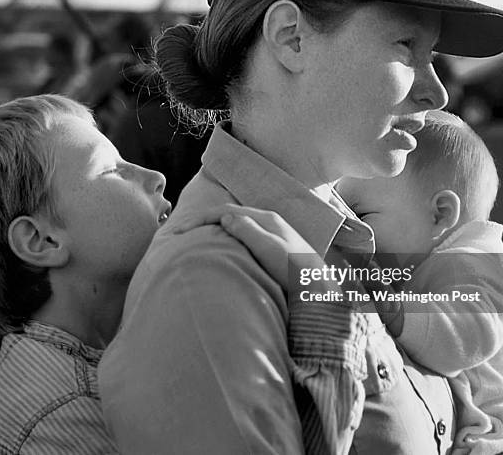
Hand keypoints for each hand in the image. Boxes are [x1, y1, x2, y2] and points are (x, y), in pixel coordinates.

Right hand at [173, 204, 327, 293]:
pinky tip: (220, 247)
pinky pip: (242, 236)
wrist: (322, 292)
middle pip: (229, 214)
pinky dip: (225, 237)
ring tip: (195, 238)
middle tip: (180, 233)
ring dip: (214, 228)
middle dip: (204, 220)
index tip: (180, 232)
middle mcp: (269, 222)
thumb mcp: (272, 250)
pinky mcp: (273, 248)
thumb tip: (226, 216)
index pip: (226, 210)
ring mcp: (271, 235)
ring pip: (235, 224)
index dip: (201, 218)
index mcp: (267, 220)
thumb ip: (248, 231)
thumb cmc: (299, 272)